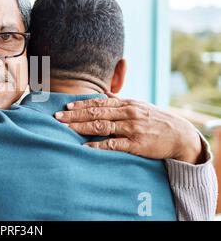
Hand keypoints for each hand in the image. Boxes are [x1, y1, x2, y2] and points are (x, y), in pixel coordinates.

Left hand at [55, 95, 203, 163]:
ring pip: (102, 126)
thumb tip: (106, 94)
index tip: (66, 106)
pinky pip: (113, 144)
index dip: (81, 104)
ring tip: (66, 127)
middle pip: (96, 113)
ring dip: (81, 127)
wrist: (181, 136)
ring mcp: (131, 128)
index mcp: (127, 104)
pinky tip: (85, 146)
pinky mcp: (136, 144)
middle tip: (58, 116)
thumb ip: (122, 100)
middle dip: (75, 114)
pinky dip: (98, 145)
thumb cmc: (157, 120)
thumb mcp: (141, 106)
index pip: (99, 102)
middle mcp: (128, 113)